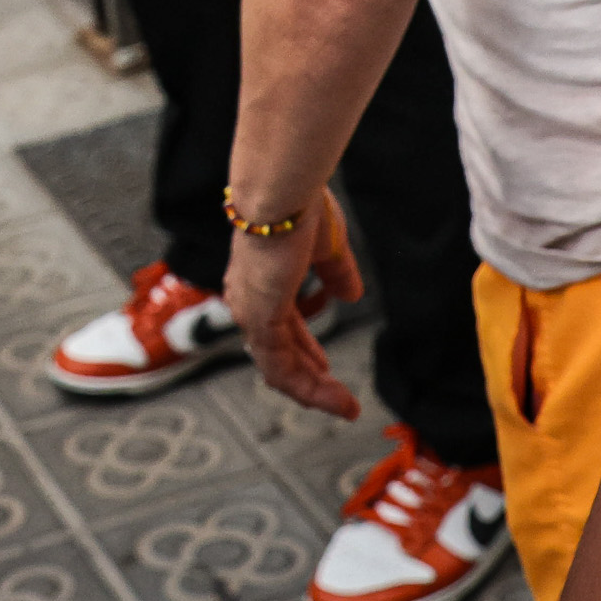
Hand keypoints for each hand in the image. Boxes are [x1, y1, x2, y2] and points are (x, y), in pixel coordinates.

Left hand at [224, 211, 357, 421]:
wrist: (282, 193)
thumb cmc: (300, 206)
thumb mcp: (327, 246)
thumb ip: (336, 272)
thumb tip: (351, 295)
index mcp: (261, 279)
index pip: (280, 326)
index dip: (305, 350)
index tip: (326, 368)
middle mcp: (249, 299)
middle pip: (278, 352)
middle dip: (309, 376)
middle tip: (337, 396)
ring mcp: (251, 312)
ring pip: (279, 368)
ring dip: (314, 391)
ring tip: (346, 407)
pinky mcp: (259, 320)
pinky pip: (281, 368)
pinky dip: (308, 388)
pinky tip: (336, 398)